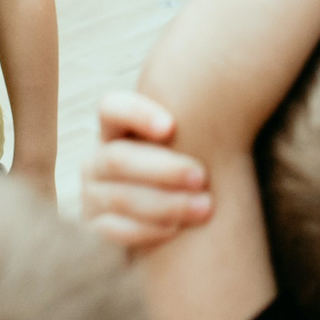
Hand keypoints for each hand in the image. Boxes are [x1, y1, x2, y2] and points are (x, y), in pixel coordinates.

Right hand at [80, 91, 211, 253]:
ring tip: (204, 207)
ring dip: (165, 203)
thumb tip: (227, 87)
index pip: (110, 108)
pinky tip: (176, 230)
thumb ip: (188, 124)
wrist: (160, 218)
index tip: (172, 126)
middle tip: (202, 176)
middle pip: (118, 159)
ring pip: (120, 198)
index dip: (136, 113)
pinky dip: (147, 230)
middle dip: (163, 169)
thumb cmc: (178, 170)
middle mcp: (96, 161)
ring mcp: (92, 197)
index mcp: (113, 131)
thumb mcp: (178, 145)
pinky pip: (114, 231)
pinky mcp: (95, 231)